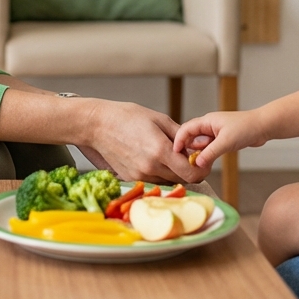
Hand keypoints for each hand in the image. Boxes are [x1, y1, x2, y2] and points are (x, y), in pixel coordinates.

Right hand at [82, 99, 204, 183]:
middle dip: (188, 169)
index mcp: (160, 151)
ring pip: (167, 181)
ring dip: (173, 172)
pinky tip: (151, 158)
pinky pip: (153, 180)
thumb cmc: (126, 117)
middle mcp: (150, 168)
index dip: (202, 169)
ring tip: (166, 154)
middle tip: (186, 156)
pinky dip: (158, 173)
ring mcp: (139, 176)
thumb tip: (195, 147)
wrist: (96, 125)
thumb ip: (180, 136)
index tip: (201, 161)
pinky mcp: (130, 178)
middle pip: (182, 180)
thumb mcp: (158, 119)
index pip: (192, 174)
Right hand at [172, 110, 268, 171]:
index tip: (174, 153)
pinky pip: (209, 148)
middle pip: (191, 136)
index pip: (186, 129)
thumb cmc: (246, 128)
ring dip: (197, 153)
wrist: (264, 126)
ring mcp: (215, 132)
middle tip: (182, 162)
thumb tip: (196, 164)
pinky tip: (205, 162)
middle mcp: (209, 125)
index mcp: (207, 121)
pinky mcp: (222, 139)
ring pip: (200, 144)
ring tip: (193, 165)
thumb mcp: (226, 141)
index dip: (178, 140)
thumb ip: (210, 153)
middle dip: (186, 148)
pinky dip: (206, 155)